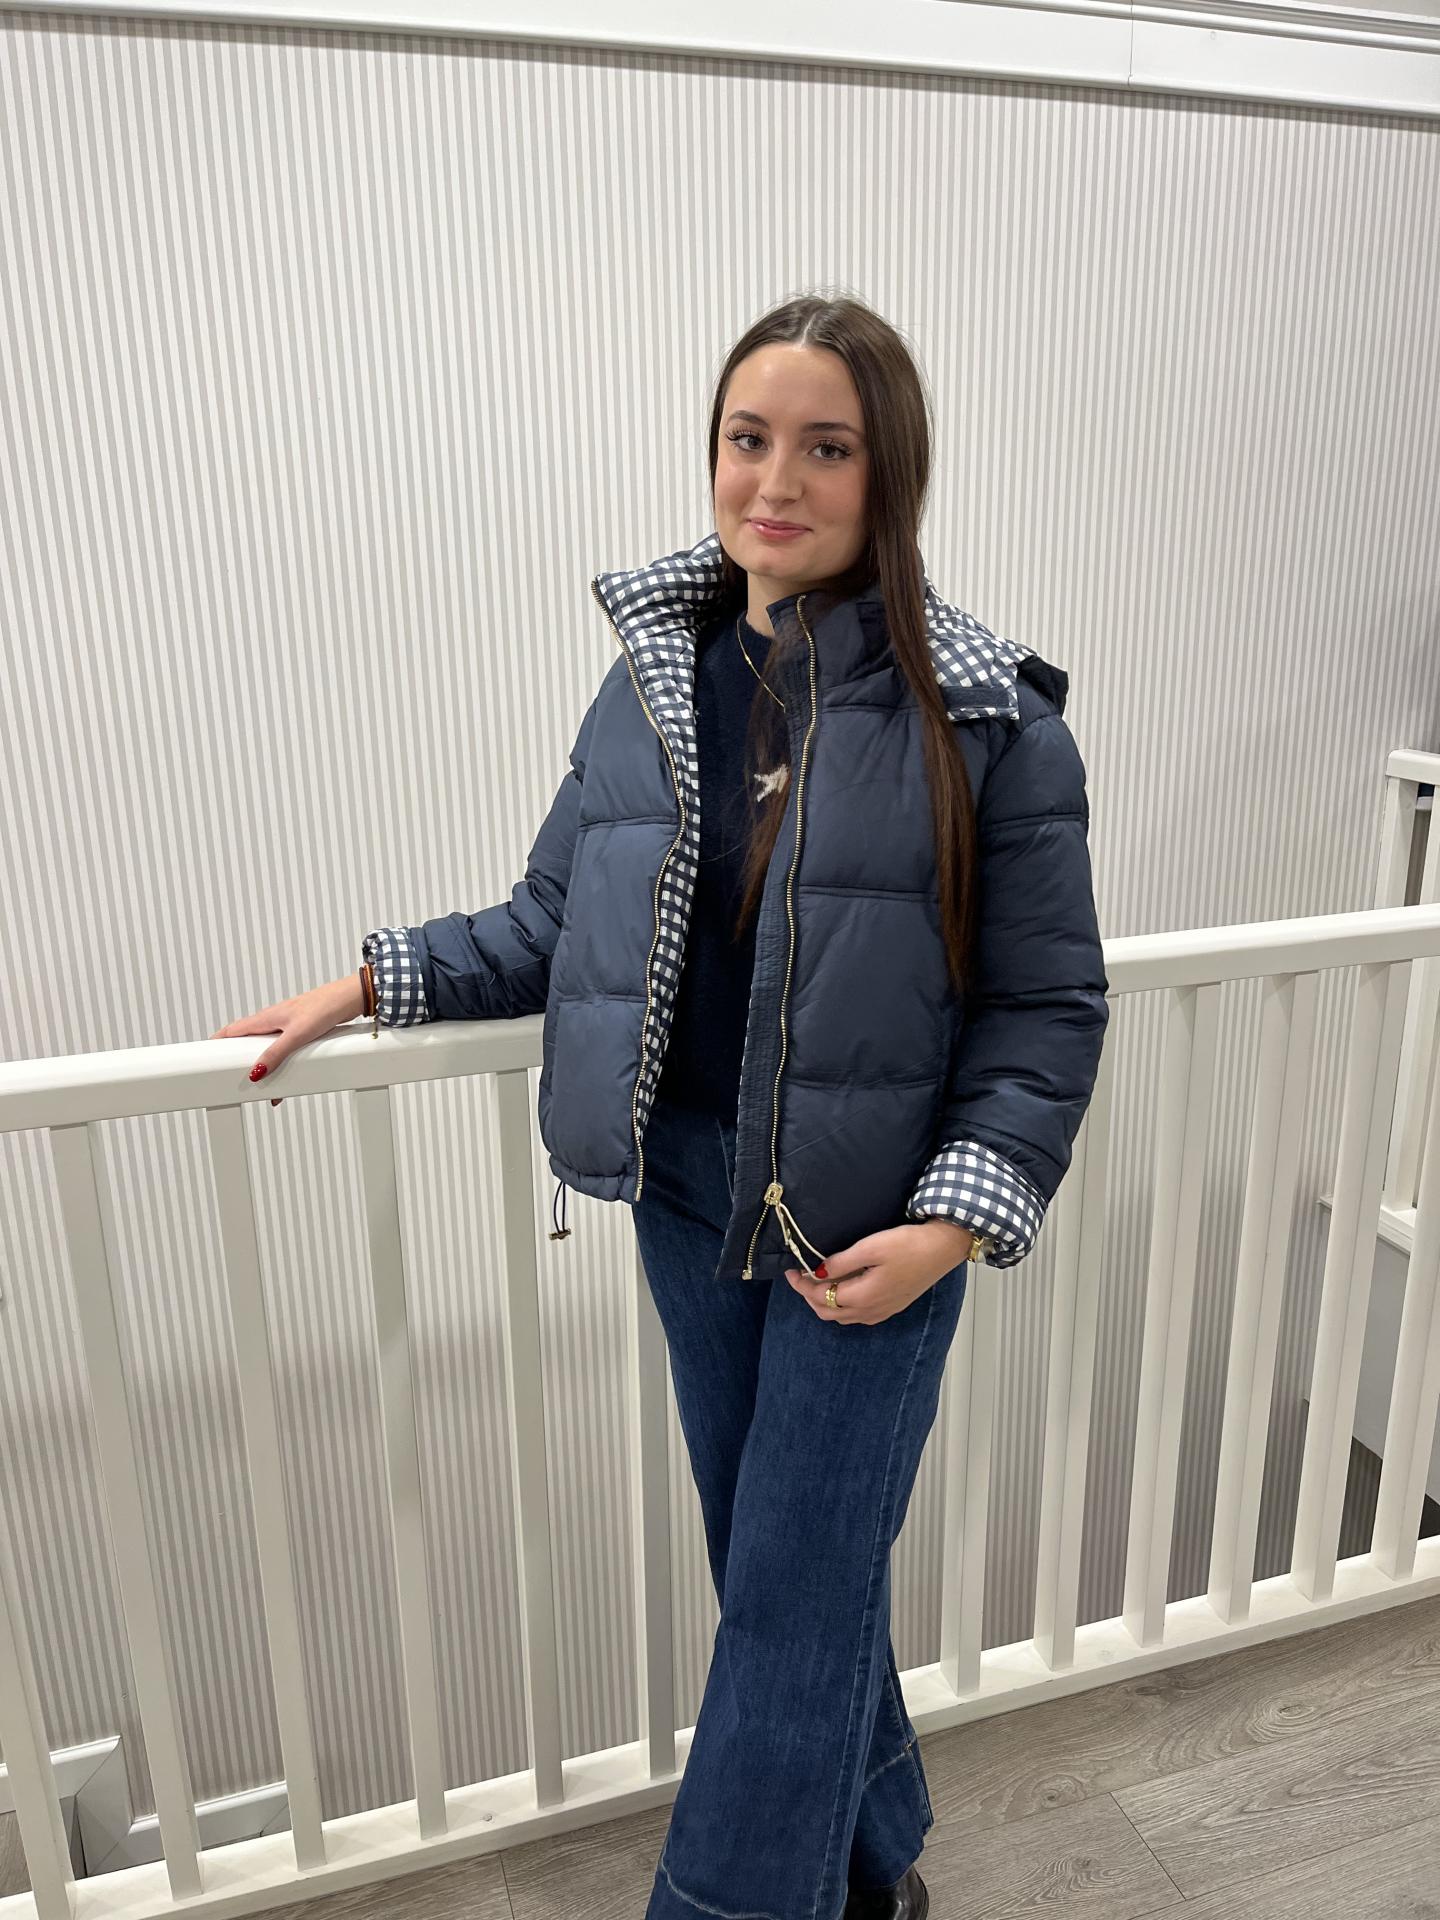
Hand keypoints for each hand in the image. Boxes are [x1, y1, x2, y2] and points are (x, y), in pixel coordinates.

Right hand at [207, 974, 362, 1105]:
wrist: (349, 999)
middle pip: (247, 1044)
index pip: (232, 1031)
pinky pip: (284, 1052)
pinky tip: (288, 1082)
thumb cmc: (324, 1008)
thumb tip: (255, 1072)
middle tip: (234, 1080)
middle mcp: (273, 1022)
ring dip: (263, 1068)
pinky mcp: (301, 1032)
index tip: (204, 1057)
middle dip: (239, 1062)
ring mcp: (287, 1027)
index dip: (216, 1043)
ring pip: (267, 1050)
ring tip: (263, 1090)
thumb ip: (275, 1054)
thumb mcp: (296, 1035)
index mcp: (265, 1019)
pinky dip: (281, 1066)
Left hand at [785, 1220, 974, 1325]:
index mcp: (863, 1297)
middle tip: (798, 1277)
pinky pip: (858, 1316)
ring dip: (824, 1303)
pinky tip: (842, 1289)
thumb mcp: (871, 1247)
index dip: (802, 1285)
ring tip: (816, 1282)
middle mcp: (871, 1311)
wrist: (943, 1249)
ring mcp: (883, 1311)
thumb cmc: (910, 1245)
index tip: (790, 1271)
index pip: (821, 1297)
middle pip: (828, 1313)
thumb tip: (817, 1272)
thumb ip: (841, 1262)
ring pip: (843, 1317)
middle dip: (809, 1297)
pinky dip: (842, 1306)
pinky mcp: (892, 1306)